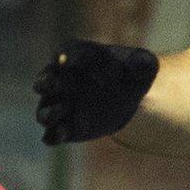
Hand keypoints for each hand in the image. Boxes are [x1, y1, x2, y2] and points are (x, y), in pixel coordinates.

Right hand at [33, 40, 159, 145]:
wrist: (128, 100)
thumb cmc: (132, 74)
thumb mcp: (144, 65)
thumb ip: (142, 63)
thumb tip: (140, 65)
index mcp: (80, 58)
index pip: (68, 53)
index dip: (67, 57)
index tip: (65, 59)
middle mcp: (62, 80)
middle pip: (47, 80)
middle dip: (47, 82)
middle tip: (49, 84)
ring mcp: (60, 105)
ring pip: (46, 111)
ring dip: (48, 112)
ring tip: (56, 113)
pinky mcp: (66, 128)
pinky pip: (53, 134)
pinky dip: (54, 136)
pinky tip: (59, 136)